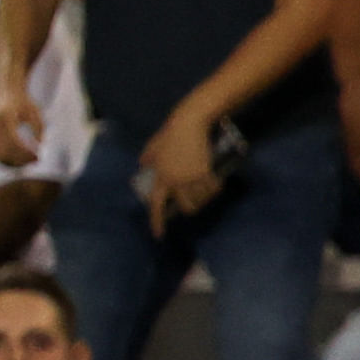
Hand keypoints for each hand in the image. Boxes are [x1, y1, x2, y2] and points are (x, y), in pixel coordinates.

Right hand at [0, 85, 44, 169]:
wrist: (7, 92)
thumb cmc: (24, 103)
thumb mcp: (35, 112)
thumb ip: (38, 128)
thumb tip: (39, 144)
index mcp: (5, 117)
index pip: (13, 140)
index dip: (25, 151)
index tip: (38, 154)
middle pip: (6, 149)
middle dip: (22, 158)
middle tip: (37, 159)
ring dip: (16, 161)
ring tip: (31, 160)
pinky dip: (8, 159)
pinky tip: (22, 159)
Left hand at [140, 108, 226, 233]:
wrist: (189, 123)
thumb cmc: (171, 133)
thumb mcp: (154, 146)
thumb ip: (148, 157)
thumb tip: (143, 164)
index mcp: (161, 176)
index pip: (156, 204)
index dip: (157, 222)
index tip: (159, 236)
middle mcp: (175, 181)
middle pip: (187, 207)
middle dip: (192, 205)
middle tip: (195, 199)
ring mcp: (191, 178)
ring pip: (202, 199)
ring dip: (205, 196)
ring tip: (206, 187)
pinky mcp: (206, 173)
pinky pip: (213, 189)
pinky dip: (215, 187)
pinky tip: (216, 183)